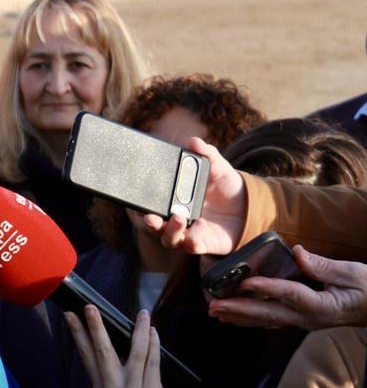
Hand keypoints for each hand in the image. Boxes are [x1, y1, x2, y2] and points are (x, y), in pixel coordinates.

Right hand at [65, 306, 188, 387]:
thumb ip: (114, 368)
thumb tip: (110, 334)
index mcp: (100, 387)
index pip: (86, 355)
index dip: (78, 334)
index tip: (71, 315)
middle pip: (103, 353)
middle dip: (96, 328)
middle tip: (89, 307)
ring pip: (135, 354)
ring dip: (138, 331)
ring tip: (142, 314)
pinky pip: (152, 362)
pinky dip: (153, 344)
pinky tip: (153, 332)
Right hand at [143, 137, 246, 255]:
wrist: (249, 207)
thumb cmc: (227, 189)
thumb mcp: (218, 169)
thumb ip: (207, 154)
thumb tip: (193, 141)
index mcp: (175, 201)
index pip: (152, 206)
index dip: (140, 208)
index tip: (136, 204)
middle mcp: (178, 219)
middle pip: (156, 227)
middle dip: (151, 223)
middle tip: (151, 217)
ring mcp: (189, 233)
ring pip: (170, 239)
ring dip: (171, 231)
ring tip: (179, 218)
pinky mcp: (204, 244)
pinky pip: (192, 246)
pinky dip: (194, 239)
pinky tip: (202, 225)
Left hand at [210, 245, 366, 329]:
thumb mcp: (352, 273)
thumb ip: (323, 265)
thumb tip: (297, 252)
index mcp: (322, 305)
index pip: (290, 294)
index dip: (267, 287)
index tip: (246, 282)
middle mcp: (308, 318)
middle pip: (269, 314)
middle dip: (239, 310)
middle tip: (214, 306)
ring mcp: (302, 322)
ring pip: (265, 321)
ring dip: (238, 317)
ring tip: (215, 312)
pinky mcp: (299, 320)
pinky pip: (270, 321)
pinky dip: (249, 318)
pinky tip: (232, 316)